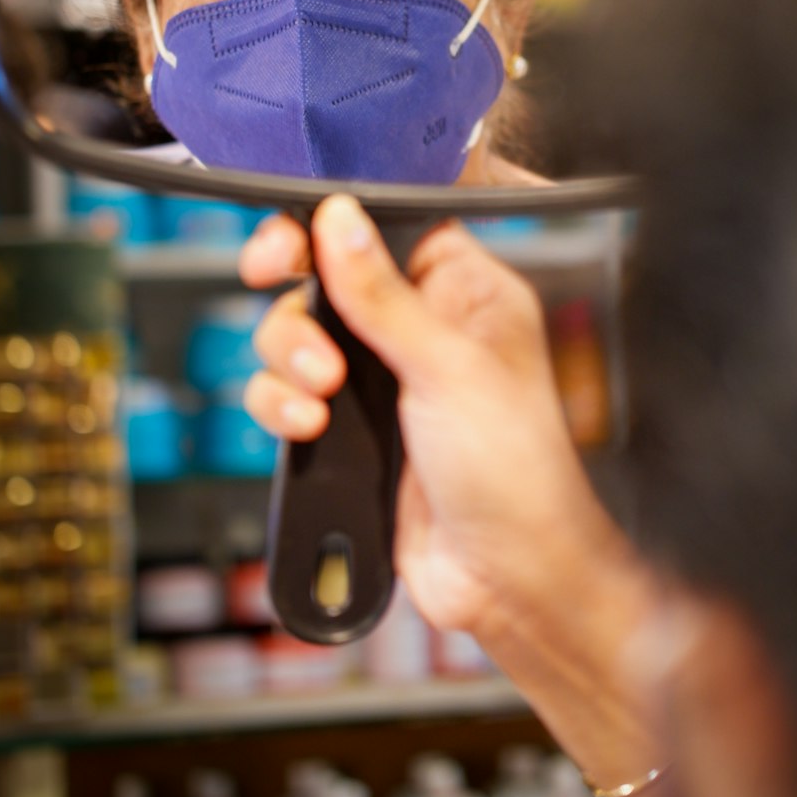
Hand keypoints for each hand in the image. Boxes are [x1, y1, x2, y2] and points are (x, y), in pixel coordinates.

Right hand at [241, 196, 611, 637]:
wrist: (502, 577)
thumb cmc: (515, 470)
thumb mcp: (447, 366)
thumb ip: (383, 293)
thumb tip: (340, 219)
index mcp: (464, 291)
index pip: (384, 230)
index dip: (330, 229)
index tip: (285, 244)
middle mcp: (420, 327)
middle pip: (325, 279)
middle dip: (300, 304)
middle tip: (289, 316)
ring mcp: (381, 380)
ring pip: (297, 336)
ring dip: (288, 357)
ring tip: (319, 393)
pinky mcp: (349, 429)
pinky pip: (286, 395)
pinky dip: (280, 405)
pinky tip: (307, 426)